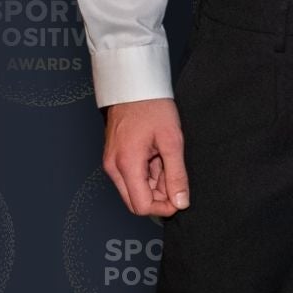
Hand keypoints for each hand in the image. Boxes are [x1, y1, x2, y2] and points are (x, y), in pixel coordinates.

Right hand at [103, 98, 188, 217]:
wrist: (134, 85)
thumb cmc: (151, 106)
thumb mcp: (172, 141)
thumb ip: (177, 175)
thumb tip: (181, 202)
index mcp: (126, 164)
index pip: (142, 206)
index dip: (163, 207)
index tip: (179, 198)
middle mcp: (114, 167)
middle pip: (136, 201)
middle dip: (158, 196)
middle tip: (174, 176)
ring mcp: (111, 163)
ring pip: (134, 190)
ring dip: (154, 184)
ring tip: (165, 160)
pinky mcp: (114, 157)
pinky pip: (130, 177)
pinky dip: (147, 174)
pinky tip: (157, 157)